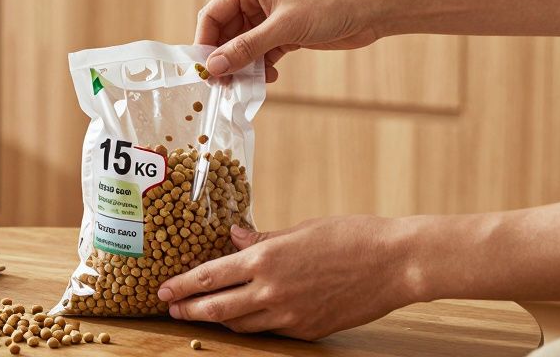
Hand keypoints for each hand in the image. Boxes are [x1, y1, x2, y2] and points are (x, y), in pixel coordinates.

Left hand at [156, 217, 416, 340]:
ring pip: (242, 326)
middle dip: (190, 309)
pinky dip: (253, 326)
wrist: (395, 264)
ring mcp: (290, 315)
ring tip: (204, 314)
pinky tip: (245, 319)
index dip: (182, 285)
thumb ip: (263, 236)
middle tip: (171, 308)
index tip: (163, 289)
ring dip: (219, 321)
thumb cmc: (350, 236)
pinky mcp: (308, 330)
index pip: (210, 276)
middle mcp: (272, 290)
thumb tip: (233, 236)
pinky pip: (270, 332)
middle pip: (217, 308)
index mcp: (266, 258)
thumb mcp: (301, 228)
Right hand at [194, 0, 385, 80]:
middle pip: (226, 32)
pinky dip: (262, 66)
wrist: (372, 9)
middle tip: (225, 85)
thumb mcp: (284, 28)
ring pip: (244, 45)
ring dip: (245, 66)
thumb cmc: (329, 5)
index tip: (206, 70)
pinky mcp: (286, 32)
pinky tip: (269, 78)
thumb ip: (247, 48)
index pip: (213, 14)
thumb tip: (214, 66)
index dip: (205, 42)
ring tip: (248, 85)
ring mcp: (271, 16)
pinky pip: (263, 52)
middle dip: (226, 58)